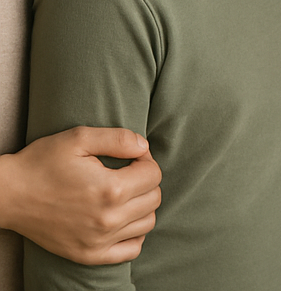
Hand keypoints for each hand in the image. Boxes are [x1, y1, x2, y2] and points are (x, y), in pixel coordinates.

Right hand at [0, 127, 160, 264]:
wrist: (9, 195)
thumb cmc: (43, 163)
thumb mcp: (80, 138)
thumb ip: (119, 138)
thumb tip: (144, 146)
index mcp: (110, 189)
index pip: (154, 174)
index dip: (145, 159)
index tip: (130, 156)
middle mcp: (107, 220)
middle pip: (154, 198)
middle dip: (146, 180)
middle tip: (126, 171)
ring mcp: (98, 241)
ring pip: (147, 223)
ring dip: (142, 205)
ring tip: (123, 192)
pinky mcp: (88, 255)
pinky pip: (131, 249)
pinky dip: (134, 233)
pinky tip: (122, 218)